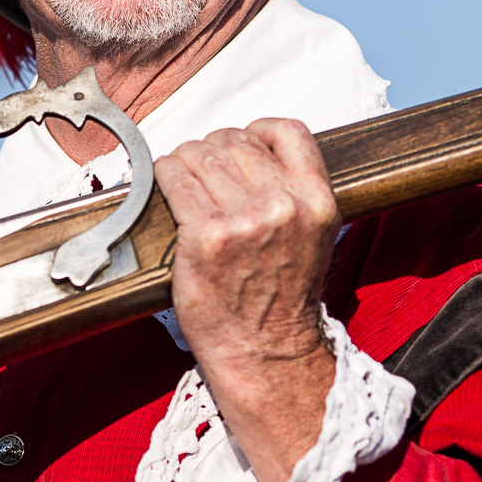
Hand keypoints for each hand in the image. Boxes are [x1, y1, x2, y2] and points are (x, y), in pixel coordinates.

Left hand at [155, 118, 339, 481]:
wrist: (263, 350)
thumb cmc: (281, 294)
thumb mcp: (312, 236)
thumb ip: (294, 190)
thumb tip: (254, 148)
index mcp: (316, 201)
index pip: (288, 131)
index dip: (258, 132)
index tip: (244, 143)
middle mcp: (283, 205)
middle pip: (234, 141)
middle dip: (214, 150)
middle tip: (205, 172)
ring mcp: (243, 220)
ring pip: (200, 154)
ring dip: (185, 161)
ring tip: (184, 179)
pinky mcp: (205, 236)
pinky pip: (174, 178)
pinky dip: (164, 175)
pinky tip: (167, 184)